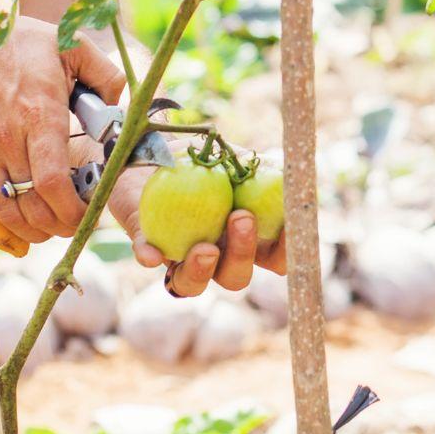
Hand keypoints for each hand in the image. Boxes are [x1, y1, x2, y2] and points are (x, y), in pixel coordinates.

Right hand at [0, 16, 123, 249]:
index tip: (88, 213)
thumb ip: (105, 74)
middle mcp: (7, 139)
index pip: (54, 183)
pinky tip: (18, 241)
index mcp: (39, 115)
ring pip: (8, 213)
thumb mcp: (70, 43)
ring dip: (33, 231)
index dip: (73, 210)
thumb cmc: (15, 42)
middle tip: (75, 223)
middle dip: (60, 224)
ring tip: (51, 228)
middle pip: (34, 205)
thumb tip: (119, 106)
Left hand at [108, 166, 287, 296]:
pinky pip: (148, 258)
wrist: (158, 149)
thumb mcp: (235, 158)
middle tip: (241, 217)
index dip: (285, 252)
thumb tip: (285, 171)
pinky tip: (151, 252)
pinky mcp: (147, 246)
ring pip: (191, 284)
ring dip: (201, 270)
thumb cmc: (206, 158)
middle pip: (235, 277)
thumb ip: (258, 169)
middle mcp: (216, 257)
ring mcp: (180, 257)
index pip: (274, 260)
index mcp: (245, 240)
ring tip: (205, 248)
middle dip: (243, 253)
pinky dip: (149, 256)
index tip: (288, 225)